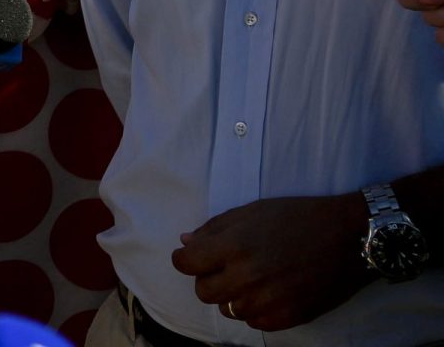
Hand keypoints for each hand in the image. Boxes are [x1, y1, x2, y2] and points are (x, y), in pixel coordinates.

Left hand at [171, 194, 371, 332]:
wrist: (349, 238)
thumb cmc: (298, 217)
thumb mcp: (251, 211)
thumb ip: (213, 229)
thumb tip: (185, 243)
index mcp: (233, 246)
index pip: (185, 264)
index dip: (186, 260)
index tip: (193, 257)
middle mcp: (246, 277)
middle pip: (203, 292)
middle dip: (208, 279)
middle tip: (225, 267)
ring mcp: (268, 301)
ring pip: (228, 310)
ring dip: (233, 295)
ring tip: (254, 278)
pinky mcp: (288, 317)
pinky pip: (254, 323)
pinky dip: (256, 310)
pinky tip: (270, 292)